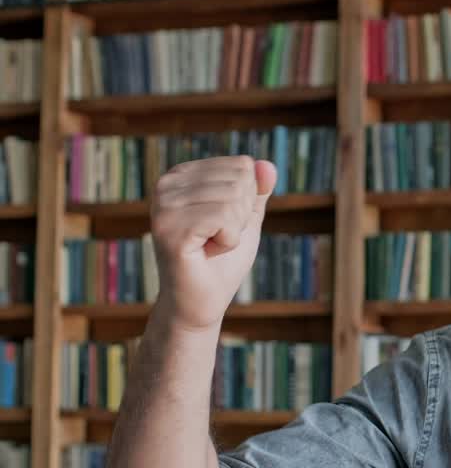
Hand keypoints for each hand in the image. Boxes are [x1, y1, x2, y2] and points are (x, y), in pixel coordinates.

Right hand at [149, 156, 275, 331]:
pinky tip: (208, 253)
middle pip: (240, 181)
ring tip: (210, 246)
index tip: (222, 224)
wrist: (200, 302)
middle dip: (241, 216)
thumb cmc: (221, 261)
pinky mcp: (170, 228)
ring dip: (234, 231)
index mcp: (182, 175)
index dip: (246, 201)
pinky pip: (226, 218)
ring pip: (234, 199)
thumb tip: (269, 164)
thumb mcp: (245, 218)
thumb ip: (256, 190)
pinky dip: (229, 241)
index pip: (242, 166)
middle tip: (216, 238)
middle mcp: (166, 184)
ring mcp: (164, 205)